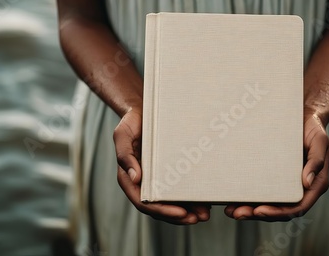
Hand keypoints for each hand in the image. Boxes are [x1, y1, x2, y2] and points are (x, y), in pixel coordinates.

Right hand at [114, 108, 210, 224]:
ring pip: (170, 203)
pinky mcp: (167, 173)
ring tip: (204, 214)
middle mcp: (142, 182)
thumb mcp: (123, 134)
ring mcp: (155, 179)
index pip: (144, 201)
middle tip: (198, 218)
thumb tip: (135, 178)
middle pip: (159, 207)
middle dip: (178, 216)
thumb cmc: (132, 122)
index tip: (180, 213)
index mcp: (129, 178)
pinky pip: (177, 190)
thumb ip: (125, 155)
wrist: (143, 111)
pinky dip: (189, 198)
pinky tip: (204, 200)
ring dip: (187, 212)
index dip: (161, 211)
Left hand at [224, 112, 328, 220]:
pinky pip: (263, 191)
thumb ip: (317, 161)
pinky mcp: (275, 177)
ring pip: (269, 204)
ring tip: (231, 210)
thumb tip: (307, 182)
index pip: (297, 207)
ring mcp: (287, 184)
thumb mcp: (320, 141)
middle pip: (279, 210)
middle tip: (238, 213)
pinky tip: (232, 197)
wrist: (305, 116)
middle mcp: (300, 189)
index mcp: (314, 185)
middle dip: (258, 214)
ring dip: (250, 210)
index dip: (279, 213)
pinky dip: (248, 197)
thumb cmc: (314, 129)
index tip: (260, 211)